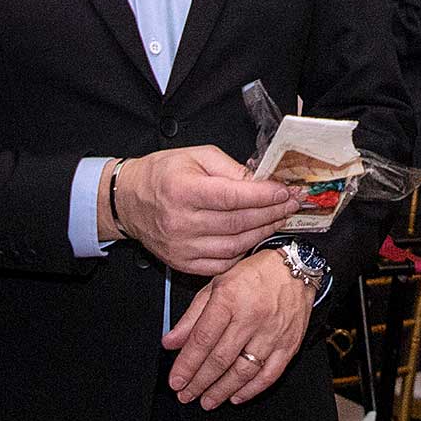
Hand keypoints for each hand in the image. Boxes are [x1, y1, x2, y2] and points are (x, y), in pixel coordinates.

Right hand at [100, 147, 295, 274]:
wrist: (128, 200)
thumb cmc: (163, 173)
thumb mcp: (197, 156)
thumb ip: (230, 168)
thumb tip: (261, 180)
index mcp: (184, 191)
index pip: (233, 197)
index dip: (264, 195)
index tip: (286, 191)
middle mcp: (182, 222)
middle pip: (238, 222)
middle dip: (272, 213)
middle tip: (292, 204)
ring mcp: (182, 247)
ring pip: (234, 246)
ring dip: (262, 233)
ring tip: (279, 219)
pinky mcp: (182, 263)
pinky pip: (221, 265)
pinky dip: (242, 253)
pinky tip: (255, 238)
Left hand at [162, 249, 314, 409]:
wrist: (298, 266)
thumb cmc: (256, 274)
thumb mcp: (217, 284)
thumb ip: (193, 315)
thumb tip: (171, 342)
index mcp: (230, 298)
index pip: (203, 339)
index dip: (186, 365)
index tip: (175, 381)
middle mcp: (252, 317)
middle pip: (220, 359)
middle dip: (199, 382)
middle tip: (186, 395)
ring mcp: (273, 332)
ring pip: (243, 371)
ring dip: (222, 391)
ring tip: (207, 400)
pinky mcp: (290, 343)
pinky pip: (269, 374)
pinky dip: (251, 390)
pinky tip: (237, 396)